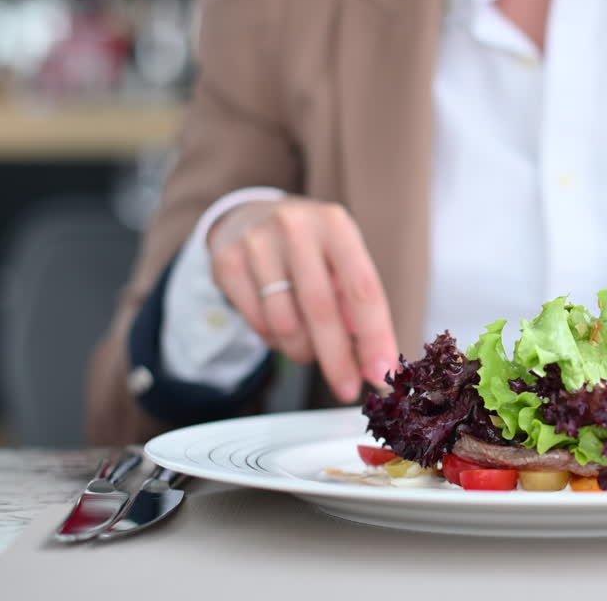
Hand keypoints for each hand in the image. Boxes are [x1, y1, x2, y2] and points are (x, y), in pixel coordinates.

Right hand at [207, 196, 398, 401]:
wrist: (251, 216)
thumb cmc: (310, 248)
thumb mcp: (342, 260)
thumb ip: (358, 305)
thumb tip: (374, 362)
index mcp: (336, 225)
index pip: (362, 289)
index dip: (374, 337)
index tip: (380, 374)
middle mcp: (296, 227)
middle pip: (321, 309)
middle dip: (337, 359)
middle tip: (347, 389)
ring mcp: (256, 243)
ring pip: (285, 324)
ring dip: (303, 351)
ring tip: (310, 348)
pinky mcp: (226, 262)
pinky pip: (258, 324)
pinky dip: (276, 340)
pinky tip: (283, 330)